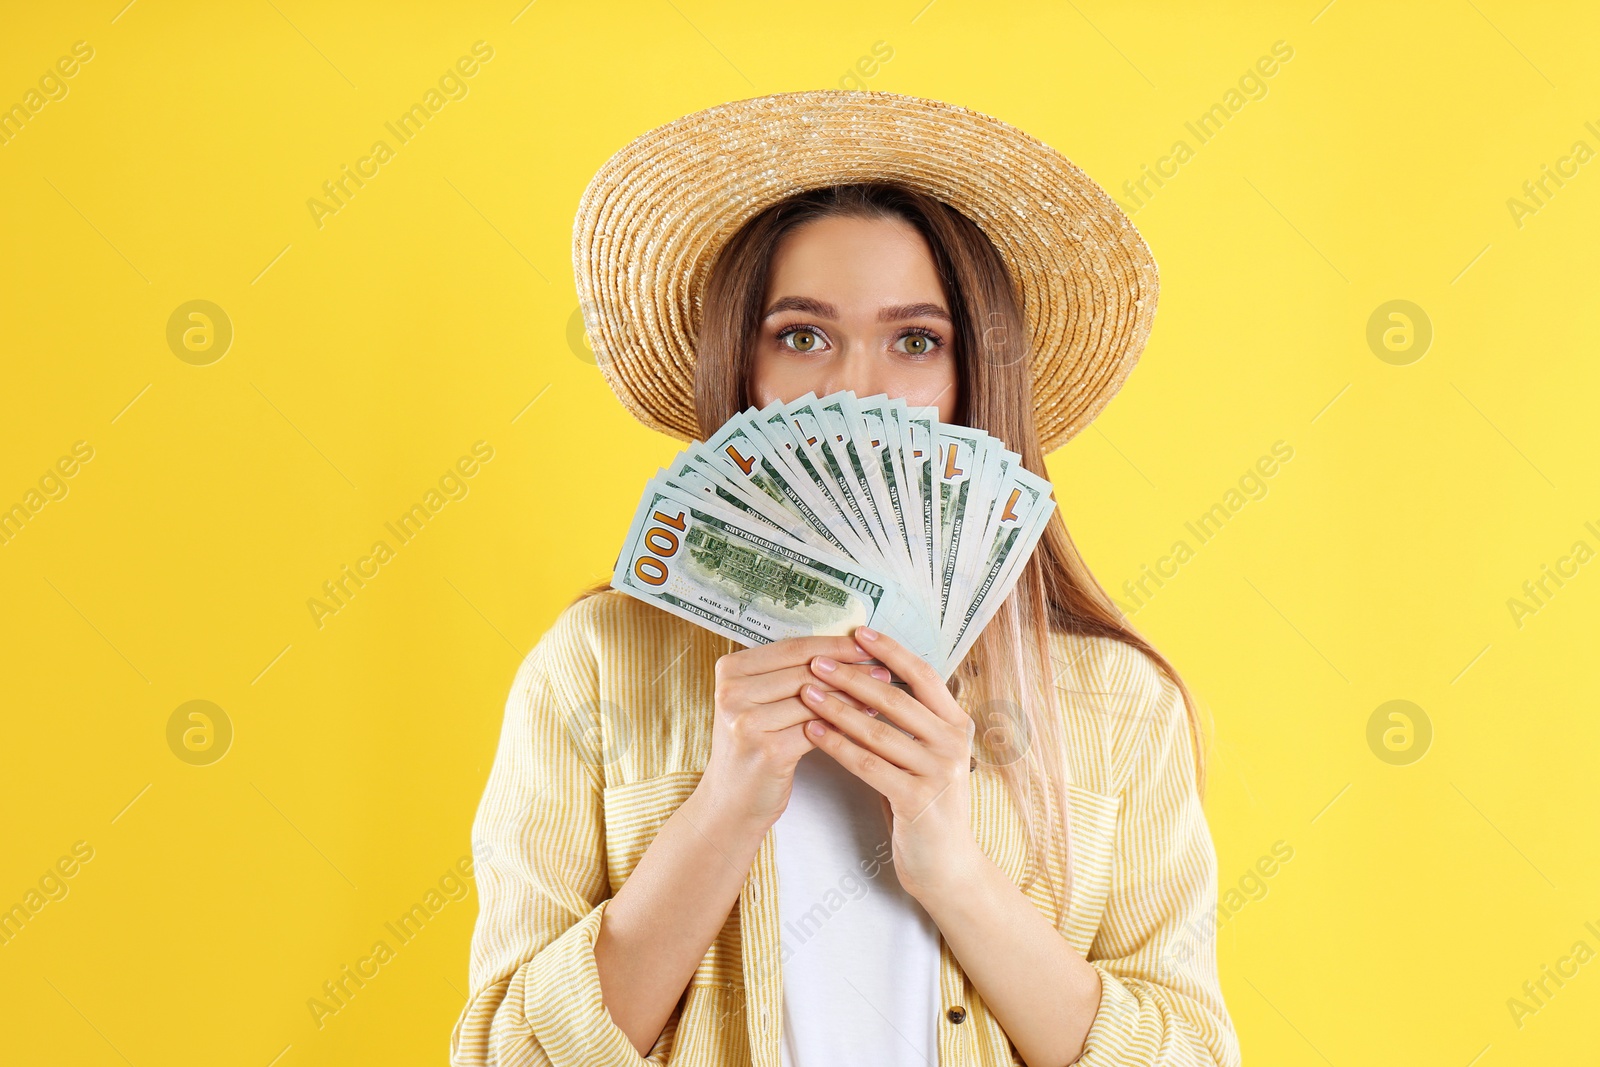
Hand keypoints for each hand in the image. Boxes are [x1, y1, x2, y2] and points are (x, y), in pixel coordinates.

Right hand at [698, 634, 877, 831]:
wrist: (731, 803)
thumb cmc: (752, 748)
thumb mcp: (756, 703)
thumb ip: (786, 676)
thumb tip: (845, 652)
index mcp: (729, 670)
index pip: (792, 647)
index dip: (834, 644)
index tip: (866, 644)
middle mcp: (732, 692)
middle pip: (805, 671)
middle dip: (850, 670)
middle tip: (883, 670)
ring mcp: (746, 721)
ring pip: (815, 700)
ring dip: (853, 696)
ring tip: (882, 693)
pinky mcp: (767, 749)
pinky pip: (818, 729)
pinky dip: (845, 723)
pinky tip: (867, 721)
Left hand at [798, 624, 981, 902]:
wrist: (948, 867)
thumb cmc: (927, 803)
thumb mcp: (928, 755)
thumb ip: (911, 721)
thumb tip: (869, 676)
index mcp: (957, 724)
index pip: (924, 675)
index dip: (890, 651)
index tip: (858, 631)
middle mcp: (954, 743)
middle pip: (896, 699)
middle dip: (852, 677)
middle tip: (815, 660)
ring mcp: (939, 772)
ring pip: (878, 731)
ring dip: (837, 709)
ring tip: (806, 691)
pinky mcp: (918, 800)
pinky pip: (869, 765)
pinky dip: (838, 746)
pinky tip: (813, 732)